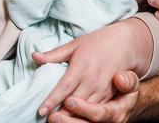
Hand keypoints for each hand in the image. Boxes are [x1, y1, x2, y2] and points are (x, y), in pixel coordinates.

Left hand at [34, 18, 151, 117]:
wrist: (124, 44)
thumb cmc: (96, 43)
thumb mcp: (75, 44)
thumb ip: (54, 54)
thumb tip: (34, 56)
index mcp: (82, 67)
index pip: (65, 87)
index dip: (53, 99)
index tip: (41, 110)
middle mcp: (93, 81)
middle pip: (75, 103)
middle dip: (61, 114)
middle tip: (48, 119)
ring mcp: (103, 90)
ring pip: (87, 111)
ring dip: (73, 118)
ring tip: (58, 122)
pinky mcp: (110, 96)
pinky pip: (97, 112)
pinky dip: (86, 118)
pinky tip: (74, 120)